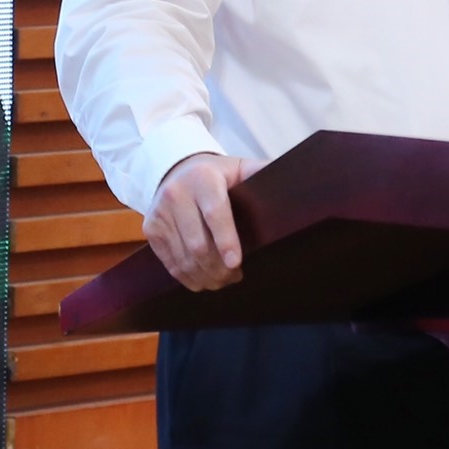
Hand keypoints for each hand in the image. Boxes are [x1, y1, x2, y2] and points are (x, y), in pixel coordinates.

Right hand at [146, 151, 254, 290]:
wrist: (175, 170)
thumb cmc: (216, 175)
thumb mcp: (238, 168)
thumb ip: (262, 173)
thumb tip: (298, 180)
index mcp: (203, 179)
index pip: (215, 213)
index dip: (226, 240)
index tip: (237, 263)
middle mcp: (176, 194)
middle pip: (198, 244)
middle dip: (219, 268)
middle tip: (236, 276)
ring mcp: (160, 213)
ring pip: (184, 259)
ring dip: (205, 277)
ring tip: (223, 280)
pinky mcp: (151, 229)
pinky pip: (170, 263)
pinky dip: (188, 278)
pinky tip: (204, 280)